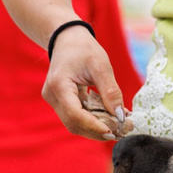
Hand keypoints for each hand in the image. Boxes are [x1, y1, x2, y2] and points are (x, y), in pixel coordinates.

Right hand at [42, 25, 128, 140]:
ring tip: (117, 127)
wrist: (67, 39)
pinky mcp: (60, 101)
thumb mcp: (101, 66)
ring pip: (74, 123)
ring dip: (95, 128)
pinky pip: (76, 116)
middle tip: (121, 133)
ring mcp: (54, 100)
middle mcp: (52, 95)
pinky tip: (109, 118)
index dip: (94, 126)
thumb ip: (111, 91)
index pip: (75, 115)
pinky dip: (92, 120)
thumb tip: (120, 116)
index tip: (114, 131)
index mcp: (59, 85)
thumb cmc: (83, 48)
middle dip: (97, 131)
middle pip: (74, 123)